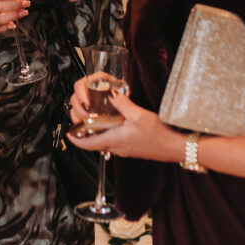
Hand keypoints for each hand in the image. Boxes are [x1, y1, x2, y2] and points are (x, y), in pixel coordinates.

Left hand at [68, 84, 183, 162]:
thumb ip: (122, 104)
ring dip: (95, 132)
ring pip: (103, 141)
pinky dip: (108, 133)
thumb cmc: (159, 135)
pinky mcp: (131, 147)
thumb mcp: (138, 115)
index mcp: (114, 140)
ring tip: (93, 119)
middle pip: (93, 142)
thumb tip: (111, 95)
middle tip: (80, 119)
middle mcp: (117, 147)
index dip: (75, 139)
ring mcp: (124, 149)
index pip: (88, 144)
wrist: (175, 146)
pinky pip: (114, 141)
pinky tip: (113, 123)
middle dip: (84, 132)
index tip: (69, 134)